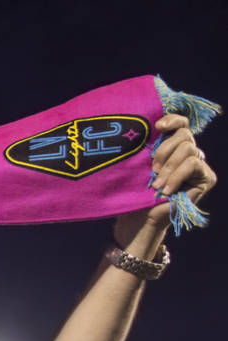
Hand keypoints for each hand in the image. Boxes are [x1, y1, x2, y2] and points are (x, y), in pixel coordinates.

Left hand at [113, 113, 216, 253]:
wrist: (142, 218)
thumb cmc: (137, 192)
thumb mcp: (140, 165)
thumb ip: (149, 147)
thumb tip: (146, 127)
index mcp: (173, 146)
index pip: (181, 124)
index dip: (172, 120)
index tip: (157, 126)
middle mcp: (189, 152)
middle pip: (184, 134)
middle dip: (164, 150)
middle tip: (152, 169)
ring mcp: (199, 164)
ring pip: (188, 148)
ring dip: (169, 166)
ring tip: (157, 184)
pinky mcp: (207, 177)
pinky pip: (193, 164)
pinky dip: (177, 175)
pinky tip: (167, 190)